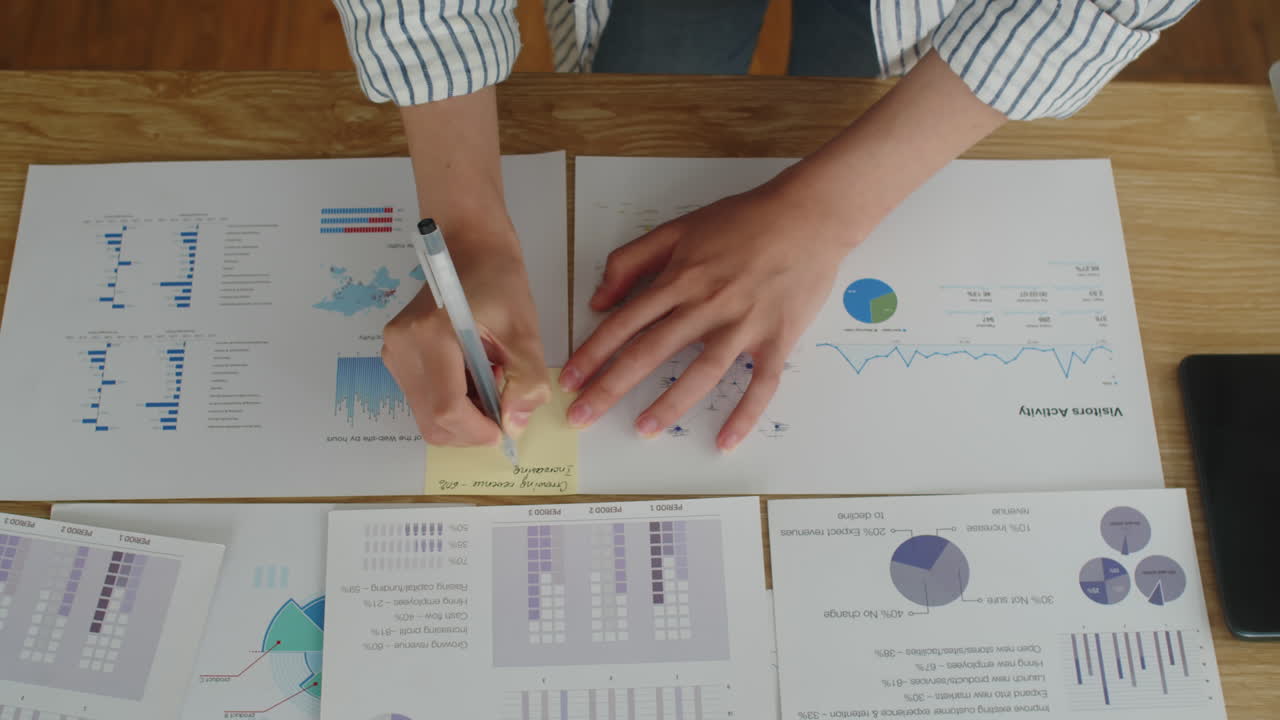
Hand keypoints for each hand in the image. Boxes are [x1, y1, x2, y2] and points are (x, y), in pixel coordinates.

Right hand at [383, 243, 550, 445]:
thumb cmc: (499, 282)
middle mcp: (403, 347)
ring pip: (427, 415)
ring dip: (463, 415)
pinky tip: (472, 376)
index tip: (505, 431)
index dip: (478, 431)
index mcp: (432, 334)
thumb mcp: (524, 332)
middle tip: (501, 409)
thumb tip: (514, 425)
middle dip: (470, 429)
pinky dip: (451, 401)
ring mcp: (394, 352)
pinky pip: (423, 399)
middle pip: (432, 421)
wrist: (469, 248)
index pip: (447, 408)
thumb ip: (525, 382)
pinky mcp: (395, 356)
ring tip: (488, 381)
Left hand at [559, 177, 860, 451]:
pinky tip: (725, 440)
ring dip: (669, 404)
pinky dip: (744, 414)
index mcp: (679, 279)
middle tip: (583, 417)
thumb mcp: (679, 228)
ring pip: (700, 372)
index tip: (570, 381)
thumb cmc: (744, 219)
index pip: (624, 323)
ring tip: (643, 430)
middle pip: (650, 352)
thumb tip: (600, 300)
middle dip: (611, 387)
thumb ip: (632, 260)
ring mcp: (743, 324)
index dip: (593, 354)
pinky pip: (760, 383)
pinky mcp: (777, 338)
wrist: (808, 215)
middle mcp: (706, 305)